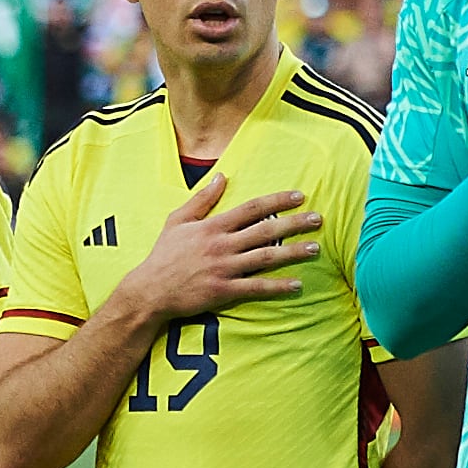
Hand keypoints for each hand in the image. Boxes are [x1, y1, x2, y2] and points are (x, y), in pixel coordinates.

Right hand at [107, 175, 315, 326]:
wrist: (149, 290)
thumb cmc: (163, 255)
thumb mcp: (177, 220)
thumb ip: (202, 199)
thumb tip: (221, 177)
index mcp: (213, 225)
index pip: (252, 208)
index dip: (278, 200)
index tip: (299, 196)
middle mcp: (222, 244)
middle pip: (266, 230)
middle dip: (295, 223)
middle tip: (318, 219)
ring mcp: (224, 268)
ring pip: (266, 257)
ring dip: (293, 252)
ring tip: (315, 248)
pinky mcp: (223, 291)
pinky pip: (256, 287)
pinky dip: (277, 286)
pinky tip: (297, 284)